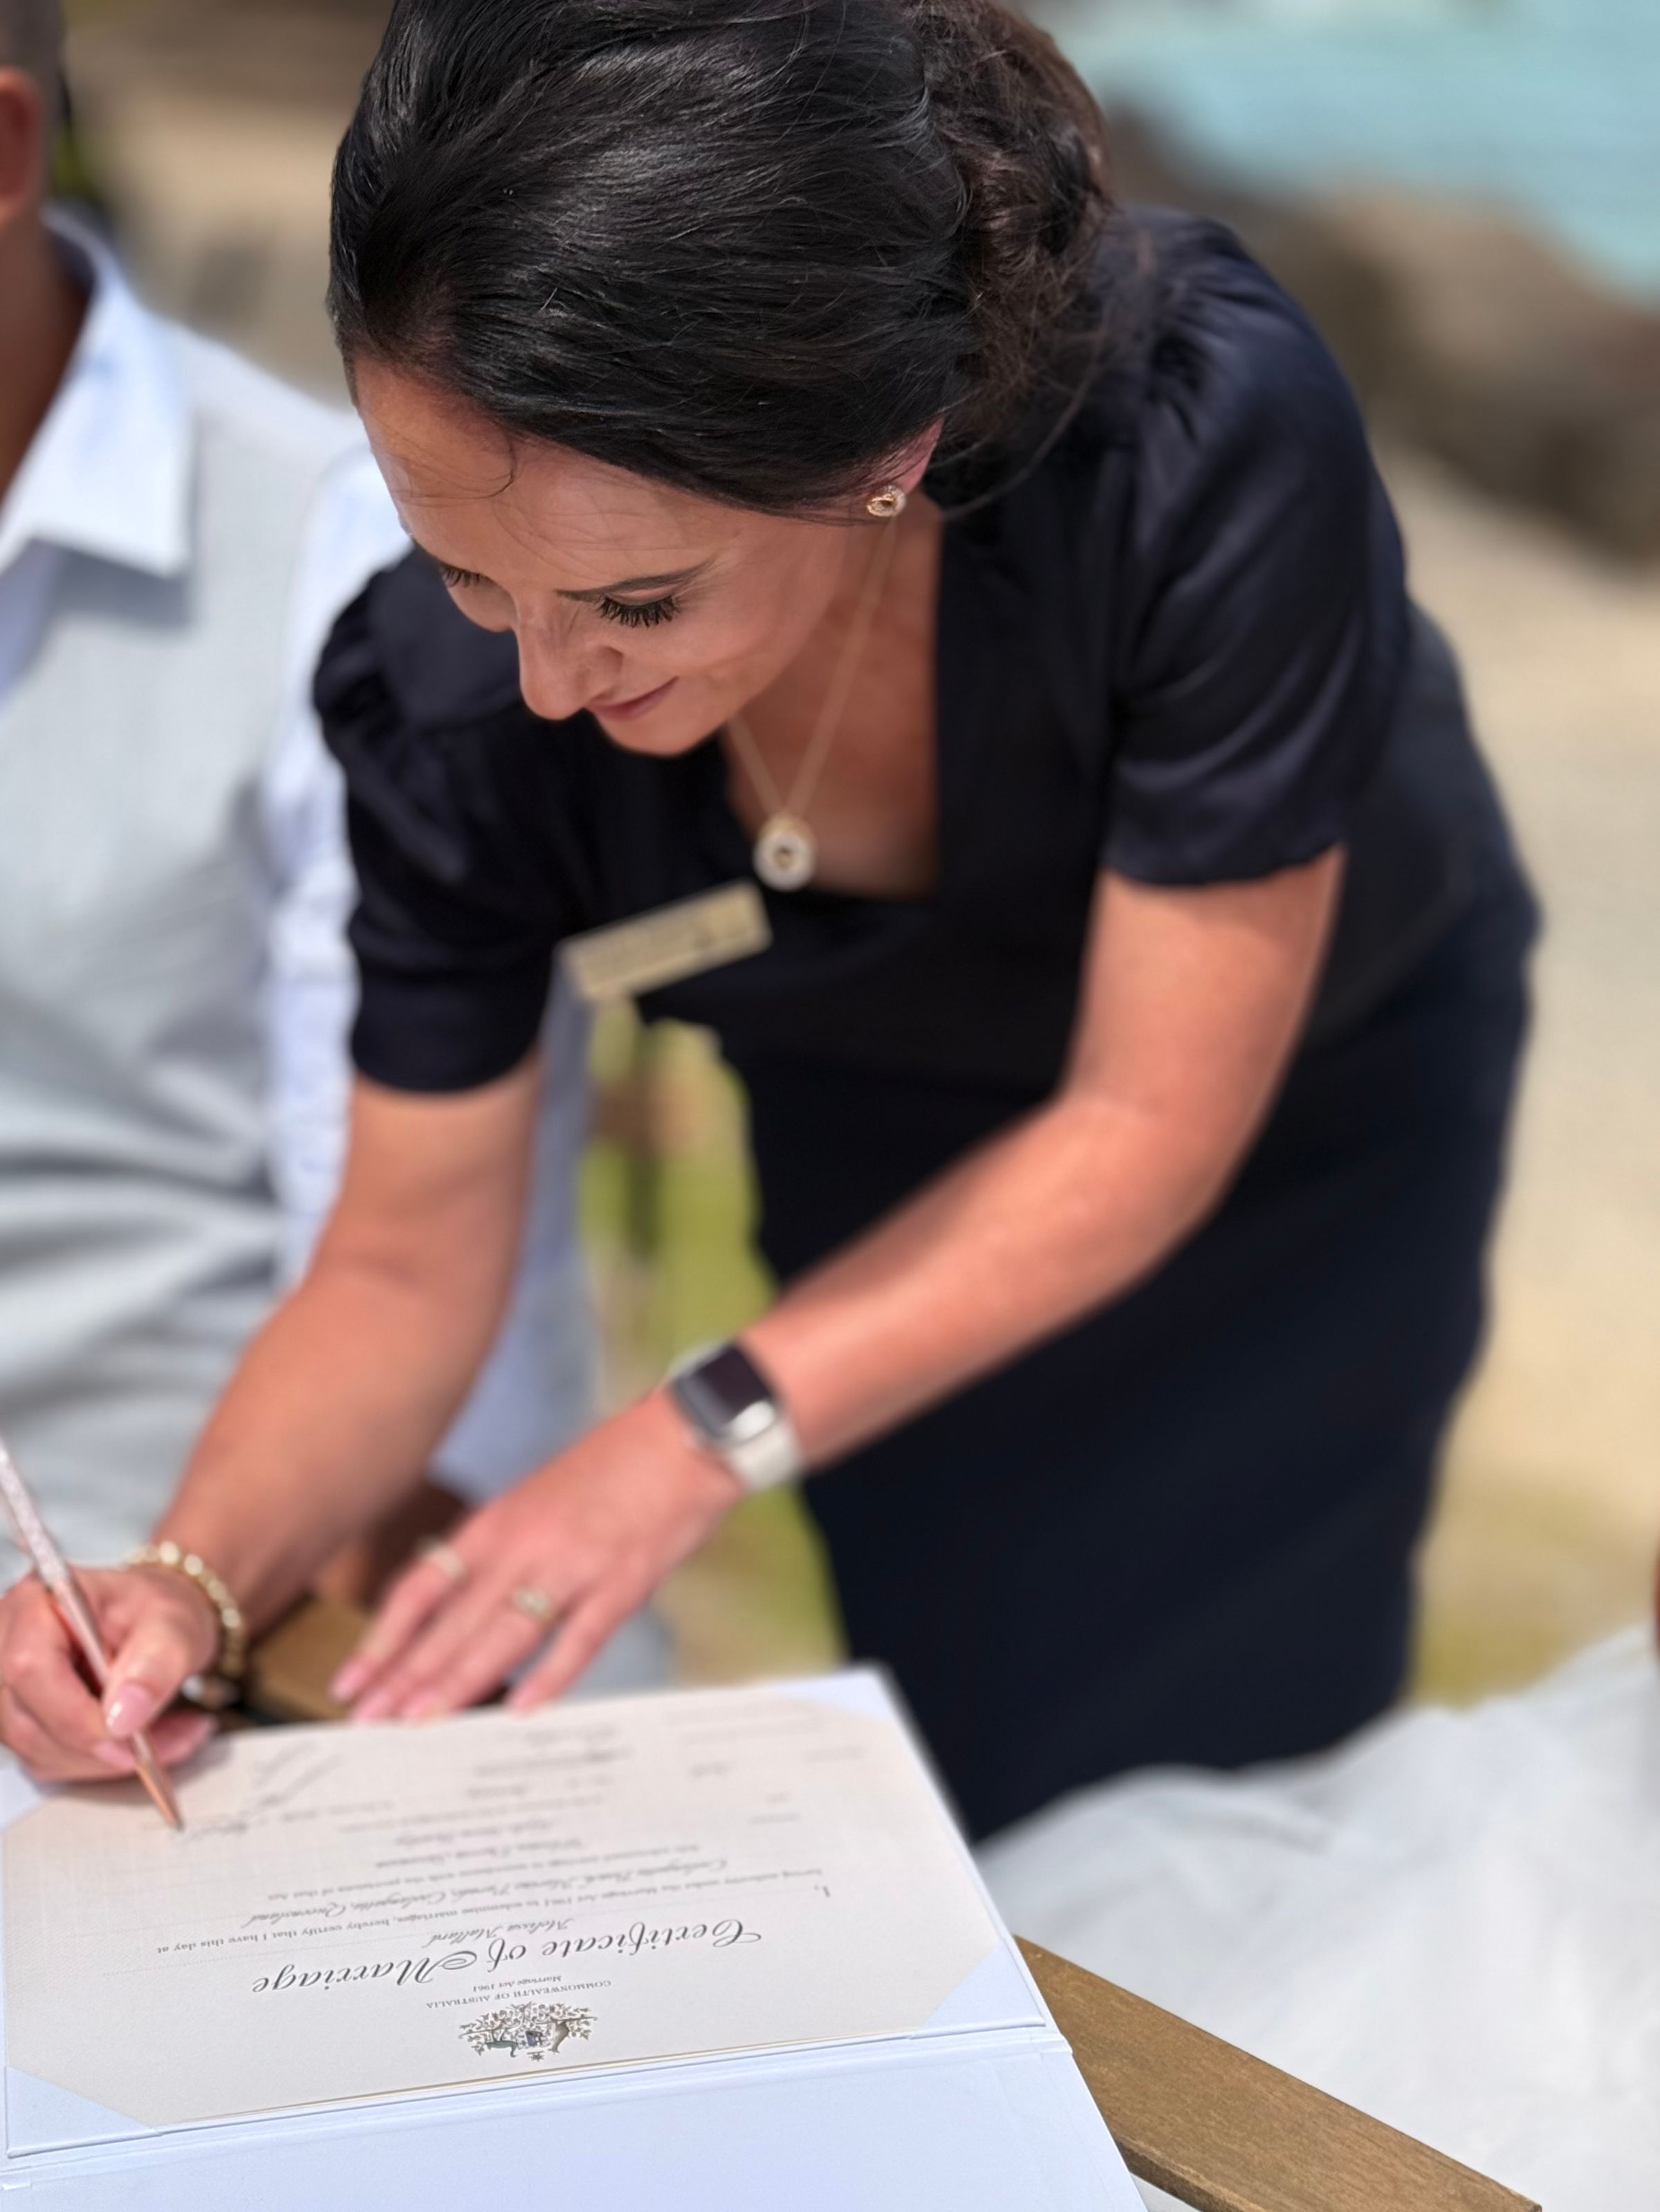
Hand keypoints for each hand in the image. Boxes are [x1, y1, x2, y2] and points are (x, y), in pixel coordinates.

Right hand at [0, 1567, 219, 1783]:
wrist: (157, 1623)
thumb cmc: (157, 1611)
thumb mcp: (175, 1626)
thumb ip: (155, 1665)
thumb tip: (124, 1715)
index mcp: (38, 1601)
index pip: (30, 1668)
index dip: (73, 1713)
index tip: (127, 1735)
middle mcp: (8, 1641)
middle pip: (27, 1719)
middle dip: (99, 1745)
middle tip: (162, 1744)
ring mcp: (8, 1685)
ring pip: (38, 1749)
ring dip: (106, 1759)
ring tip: (167, 1737)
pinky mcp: (21, 1718)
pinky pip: (48, 1760)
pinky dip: (100, 1762)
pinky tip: (143, 1742)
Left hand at [333, 1392, 741, 1719]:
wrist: (685, 1436)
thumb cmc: (615, 1465)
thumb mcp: (539, 1498)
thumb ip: (505, 1550)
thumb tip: (464, 1605)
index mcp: (499, 1522)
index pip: (422, 1588)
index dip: (384, 1637)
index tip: (354, 1677)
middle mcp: (524, 1545)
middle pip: (451, 1621)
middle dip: (405, 1675)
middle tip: (368, 1719)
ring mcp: (572, 1566)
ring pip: (502, 1634)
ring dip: (457, 1682)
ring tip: (419, 1722)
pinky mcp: (621, 1583)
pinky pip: (578, 1639)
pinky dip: (551, 1677)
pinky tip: (523, 1710)